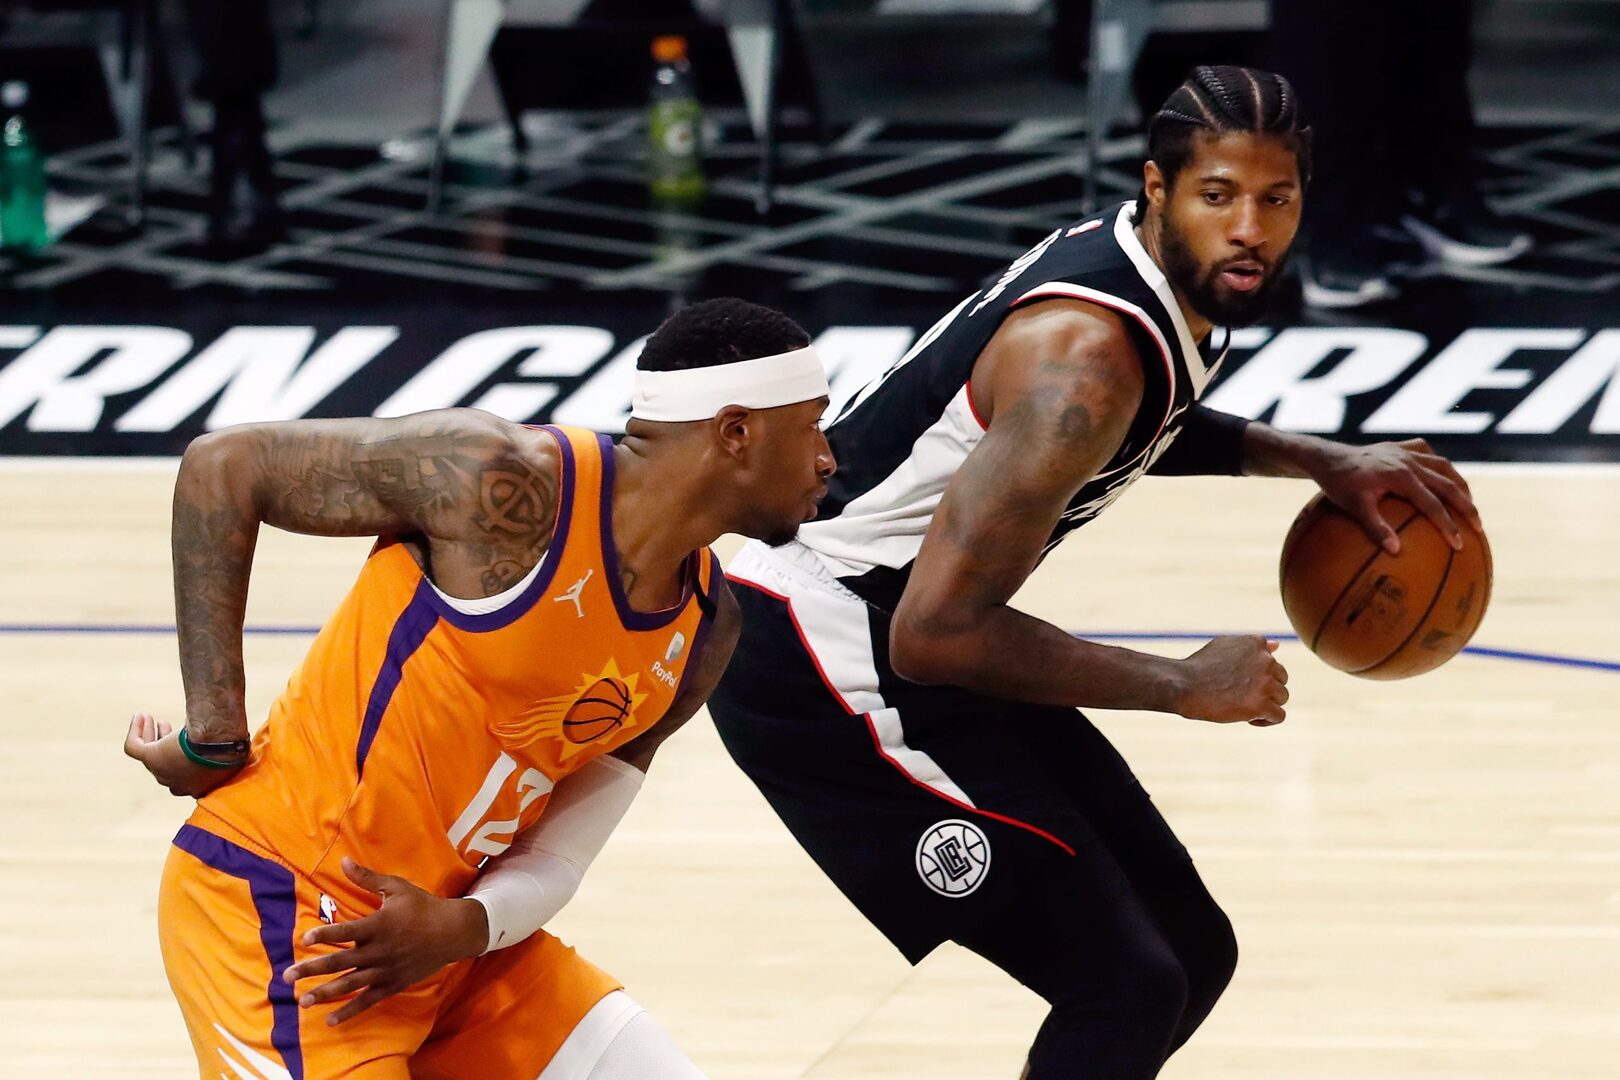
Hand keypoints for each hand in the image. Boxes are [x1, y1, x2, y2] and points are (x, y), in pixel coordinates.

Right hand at [122, 712, 243, 797]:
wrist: (219, 744)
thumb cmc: (231, 746)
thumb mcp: (235, 750)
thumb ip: (232, 748)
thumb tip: (241, 736)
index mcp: (201, 787)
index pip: (188, 776)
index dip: (185, 757)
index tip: (186, 739)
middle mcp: (180, 785)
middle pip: (168, 765)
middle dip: (164, 744)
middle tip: (164, 725)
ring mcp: (164, 773)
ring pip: (150, 755)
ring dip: (149, 736)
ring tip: (149, 718)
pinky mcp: (151, 759)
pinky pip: (134, 747)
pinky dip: (136, 731)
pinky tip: (140, 716)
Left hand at [282, 857, 489, 1025]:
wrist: (452, 932)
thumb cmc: (422, 906)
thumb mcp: (396, 888)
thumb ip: (367, 878)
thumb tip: (343, 861)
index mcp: (378, 926)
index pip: (346, 932)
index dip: (325, 934)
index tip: (305, 938)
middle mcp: (378, 951)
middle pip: (340, 962)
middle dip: (312, 969)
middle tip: (287, 976)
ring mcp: (385, 970)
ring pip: (350, 985)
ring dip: (325, 993)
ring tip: (303, 1001)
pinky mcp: (392, 984)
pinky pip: (368, 1000)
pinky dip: (350, 1011)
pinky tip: (331, 1020)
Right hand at [1174, 636, 1288, 726]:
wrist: (1183, 685)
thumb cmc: (1199, 667)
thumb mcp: (1224, 646)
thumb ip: (1252, 646)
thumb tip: (1277, 645)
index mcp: (1255, 644)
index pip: (1272, 662)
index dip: (1258, 675)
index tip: (1240, 681)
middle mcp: (1265, 661)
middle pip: (1281, 679)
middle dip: (1266, 689)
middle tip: (1240, 695)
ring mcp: (1265, 683)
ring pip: (1282, 697)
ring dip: (1266, 704)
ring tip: (1244, 708)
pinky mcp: (1261, 704)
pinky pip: (1278, 716)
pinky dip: (1266, 720)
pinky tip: (1249, 719)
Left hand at [1311, 438, 1481, 554]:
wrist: (1326, 457)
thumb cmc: (1338, 485)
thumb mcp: (1353, 507)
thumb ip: (1375, 528)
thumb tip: (1396, 551)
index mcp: (1402, 476)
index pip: (1433, 504)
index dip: (1448, 526)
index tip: (1460, 545)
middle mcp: (1410, 461)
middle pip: (1448, 484)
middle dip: (1466, 506)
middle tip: (1478, 527)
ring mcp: (1407, 451)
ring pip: (1444, 466)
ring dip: (1459, 485)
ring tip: (1469, 504)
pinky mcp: (1401, 447)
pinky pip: (1428, 453)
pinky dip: (1439, 465)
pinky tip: (1443, 478)